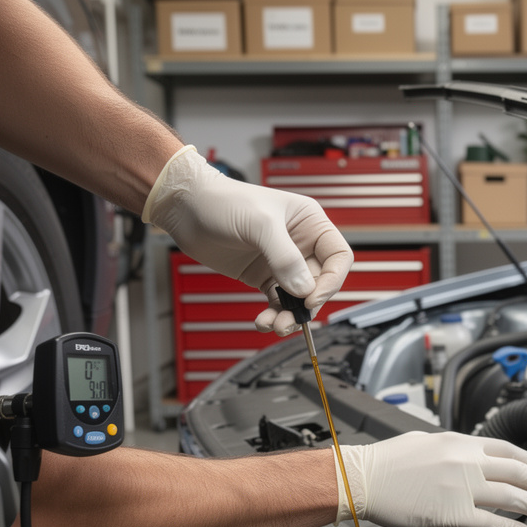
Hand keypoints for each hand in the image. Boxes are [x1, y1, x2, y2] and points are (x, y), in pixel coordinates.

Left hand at [143, 146, 353, 334]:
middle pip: (320, 282)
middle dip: (307, 304)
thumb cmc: (224, 201)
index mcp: (310, 223)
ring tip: (276, 325)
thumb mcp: (259, 224)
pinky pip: (278, 302)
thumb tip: (303, 289)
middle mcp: (300, 244)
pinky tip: (263, 320)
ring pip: (299, 297)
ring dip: (291, 315)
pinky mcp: (263, 276)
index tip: (312, 297)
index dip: (332, 280)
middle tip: (292, 317)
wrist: (188, 209)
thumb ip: (284, 257)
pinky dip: (274, 314)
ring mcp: (281, 262)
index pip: (338, 257)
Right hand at [336, 432, 526, 526]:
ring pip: (513, 497)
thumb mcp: (426, 440)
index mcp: (461, 442)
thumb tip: (471, 455)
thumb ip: (454, 448)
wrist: (364, 479)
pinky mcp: (453, 513)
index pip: (509, 451)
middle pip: (519, 473)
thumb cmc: (388, 462)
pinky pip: (491, 523)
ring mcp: (462, 488)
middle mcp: (467, 462)